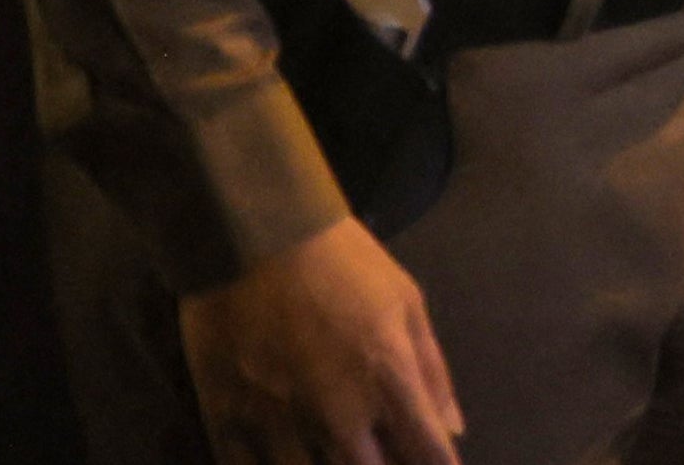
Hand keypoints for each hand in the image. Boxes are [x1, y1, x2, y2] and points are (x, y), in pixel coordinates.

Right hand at [182, 219, 463, 464]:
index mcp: (389, 382)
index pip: (429, 455)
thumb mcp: (406, 303)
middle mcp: (339, 416)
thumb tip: (454, 431)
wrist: (255, 242)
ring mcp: (280, 427)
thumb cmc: (343, 265)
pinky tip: (288, 456)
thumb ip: (432, 374)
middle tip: (382, 452)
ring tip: (337, 451)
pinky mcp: (229, 426)